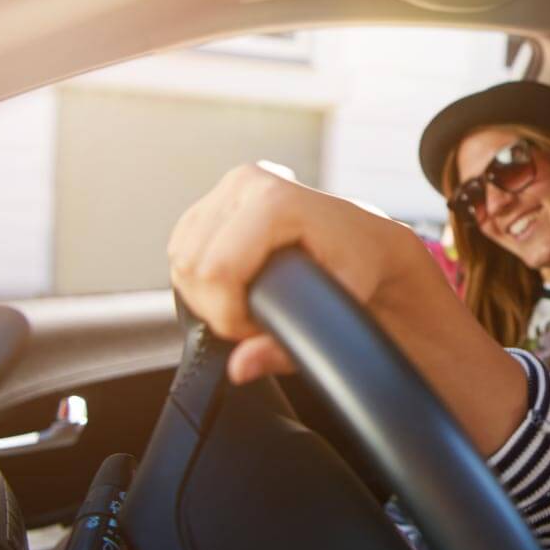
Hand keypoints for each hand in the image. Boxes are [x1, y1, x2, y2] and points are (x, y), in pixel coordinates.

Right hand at [168, 163, 409, 382]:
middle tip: (260, 320)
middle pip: (191, 265)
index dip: (229, 314)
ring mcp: (227, 187)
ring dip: (206, 294)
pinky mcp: (214, 200)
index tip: (261, 328)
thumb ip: (289, 345)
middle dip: (217, 307)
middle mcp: (246, 183)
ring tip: (254, 302)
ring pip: (178, 257)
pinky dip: (200, 278)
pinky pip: (180, 248)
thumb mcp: (339, 306)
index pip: (215, 269)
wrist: (370, 239)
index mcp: (273, 199)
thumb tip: (241, 366)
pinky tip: (237, 286)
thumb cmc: (362, 266)